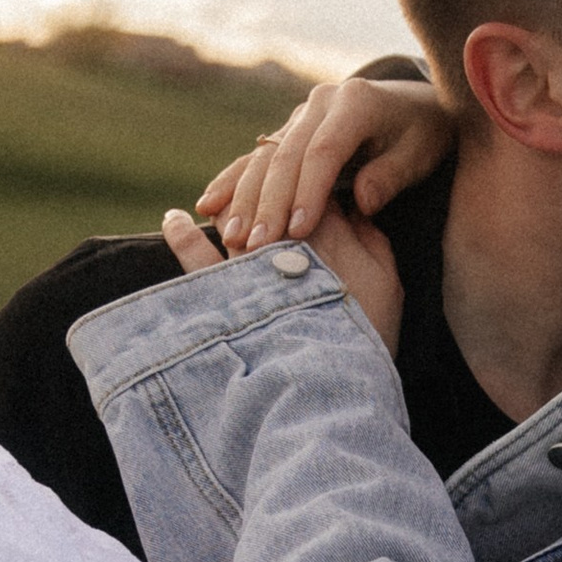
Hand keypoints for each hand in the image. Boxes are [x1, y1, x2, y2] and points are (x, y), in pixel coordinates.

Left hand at [159, 200, 402, 353]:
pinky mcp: (217, 285)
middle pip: (266, 191)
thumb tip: (356, 209)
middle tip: (265, 189)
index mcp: (325, 224)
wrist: (326, 380)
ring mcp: (245, 257)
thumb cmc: (364, 332)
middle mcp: (280, 231)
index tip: (305, 187)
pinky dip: (180, 232)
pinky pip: (191, 250)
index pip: (310, 183)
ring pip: (230, 213)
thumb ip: (372, 240)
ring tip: (223, 203)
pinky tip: (174, 219)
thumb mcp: (387, 283)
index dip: (307, 181)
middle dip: (266, 186)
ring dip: (229, 205)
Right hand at [194, 77, 455, 252]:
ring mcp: (300, 115)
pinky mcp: (288, 130)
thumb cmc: (423, 134)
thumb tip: (363, 201)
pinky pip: (255, 157)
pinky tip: (208, 207)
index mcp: (356, 103)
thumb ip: (392, 175)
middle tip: (256, 246)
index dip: (308, 192)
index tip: (298, 231)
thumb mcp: (422, 152)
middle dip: (269, 203)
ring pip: (263, 158)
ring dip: (244, 199)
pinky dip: (232, 182)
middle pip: (286, 156)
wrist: (412, 105)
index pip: (324, 151)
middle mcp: (321, 103)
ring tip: (233, 239)